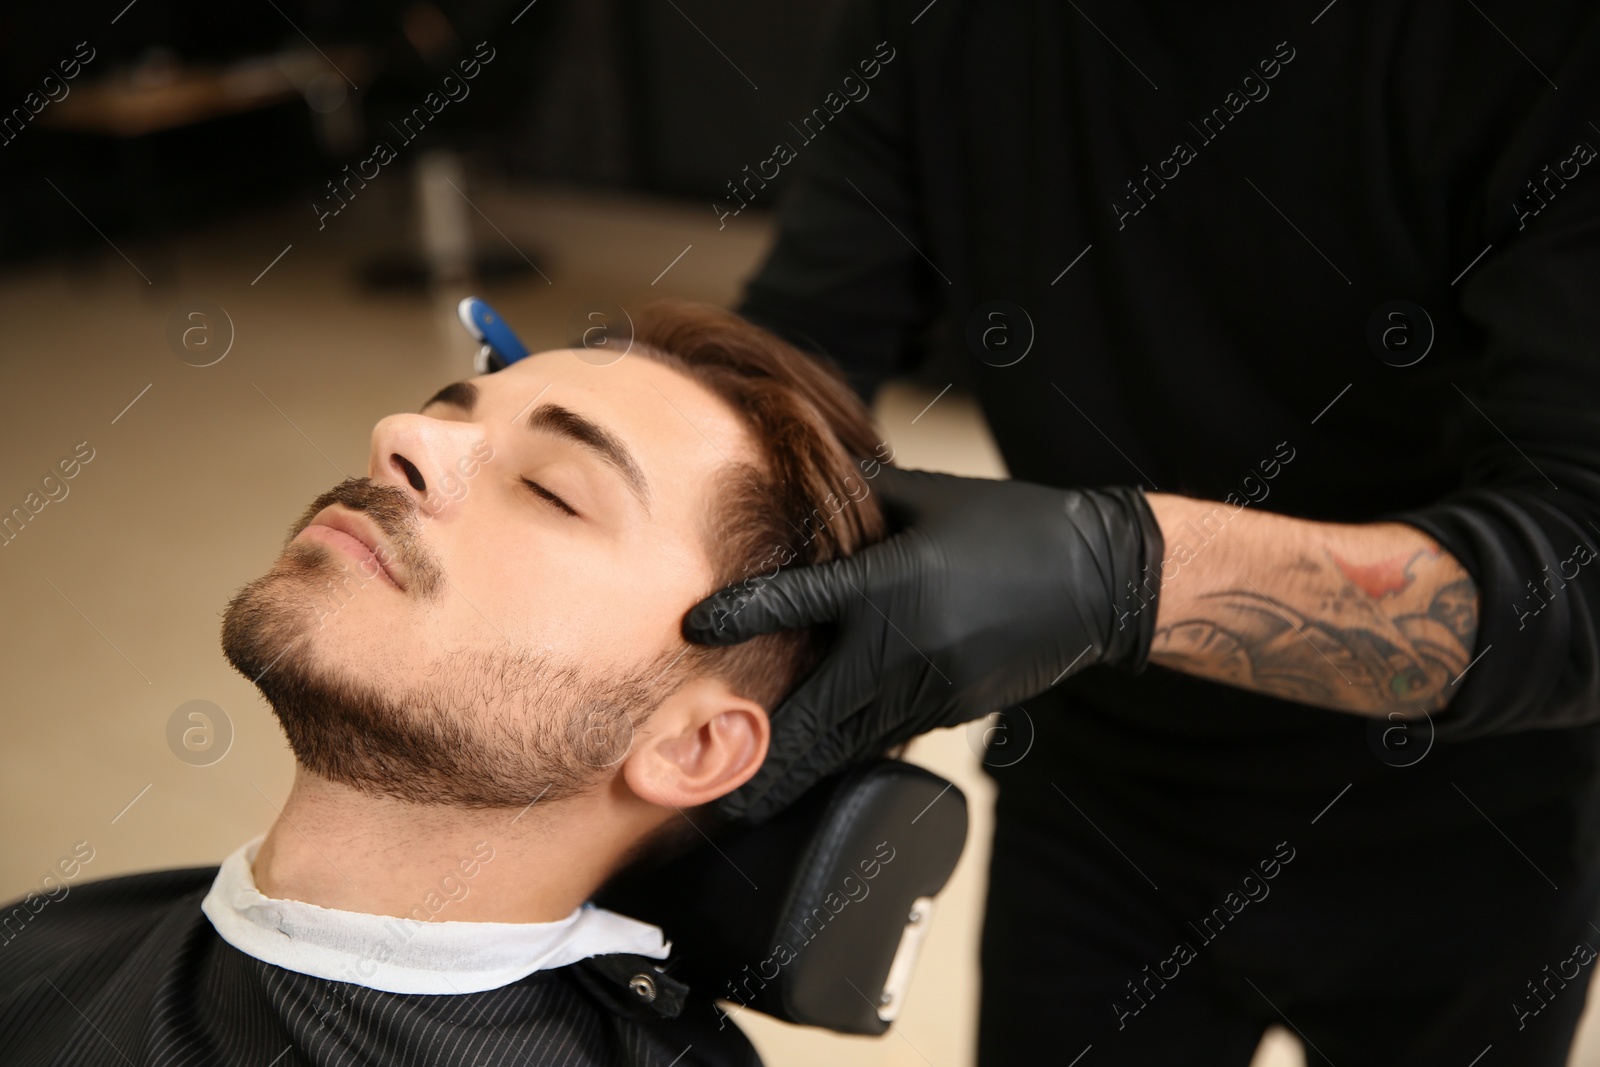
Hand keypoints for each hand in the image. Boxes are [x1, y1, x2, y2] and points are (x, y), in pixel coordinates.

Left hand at [682, 466, 1164, 822]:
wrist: (1098, 580)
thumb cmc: (1014, 525)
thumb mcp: (933, 496)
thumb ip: (863, 491)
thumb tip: (805, 468)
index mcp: (896, 580)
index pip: (803, 597)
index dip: (745, 611)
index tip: (694, 627)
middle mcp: (908, 642)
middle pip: (819, 711)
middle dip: (769, 754)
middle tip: (722, 789)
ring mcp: (934, 686)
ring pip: (851, 740)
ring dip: (802, 771)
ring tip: (755, 801)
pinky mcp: (954, 708)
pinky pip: (888, 737)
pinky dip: (849, 756)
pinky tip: (819, 776)